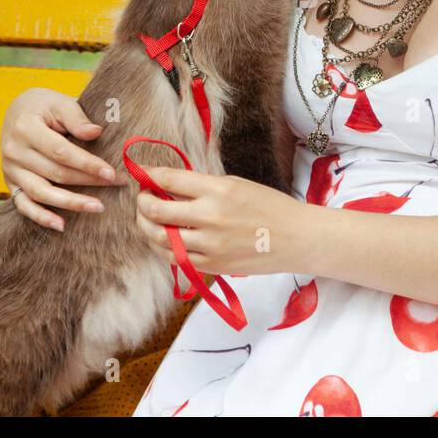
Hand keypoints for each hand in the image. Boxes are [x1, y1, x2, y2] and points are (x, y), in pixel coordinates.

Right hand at [0, 87, 117, 231]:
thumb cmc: (44, 107)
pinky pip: (24, 205)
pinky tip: (61, 225)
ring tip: (98, 207)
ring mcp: (10, 170)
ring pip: (42, 192)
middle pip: (55, 173)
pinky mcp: (10, 183)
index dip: (87, 164)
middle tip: (116, 185)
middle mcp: (14, 151)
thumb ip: (77, 118)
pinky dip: (41, 217)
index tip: (110, 172)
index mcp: (25, 128)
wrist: (18, 112)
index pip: (60, 151)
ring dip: (71, 203)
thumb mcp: (59, 102)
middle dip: (88, 182)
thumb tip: (96, 132)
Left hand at [134, 168, 305, 276]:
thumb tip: (169, 184)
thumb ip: (202, 186)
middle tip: (143, 198)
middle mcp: (211, 217)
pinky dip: (164, 247)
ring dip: (147, 226)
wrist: (296, 239)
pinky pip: (175, 258)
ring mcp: (210, 244)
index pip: (169, 179)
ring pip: (159, 237)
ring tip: (149, 218)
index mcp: (218, 190)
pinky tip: (165, 238)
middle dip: (142, 202)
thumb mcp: (236, 184)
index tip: (141, 173)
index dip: (148, 175)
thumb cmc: (268, 207)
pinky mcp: (212, 265)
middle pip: (156, 210)